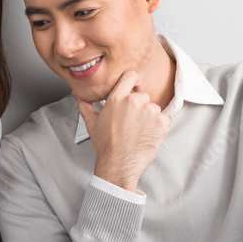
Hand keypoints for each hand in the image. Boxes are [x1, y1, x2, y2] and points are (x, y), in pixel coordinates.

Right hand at [77, 69, 171, 192]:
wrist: (119, 166)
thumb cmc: (105, 146)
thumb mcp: (91, 123)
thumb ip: (85, 104)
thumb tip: (77, 93)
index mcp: (117, 98)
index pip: (131, 76)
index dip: (133, 83)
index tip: (134, 90)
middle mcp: (134, 102)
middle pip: (143, 95)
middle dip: (140, 106)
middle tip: (132, 122)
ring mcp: (150, 112)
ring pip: (154, 107)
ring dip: (150, 117)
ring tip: (139, 131)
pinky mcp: (162, 123)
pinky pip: (165, 118)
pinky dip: (160, 126)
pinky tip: (148, 135)